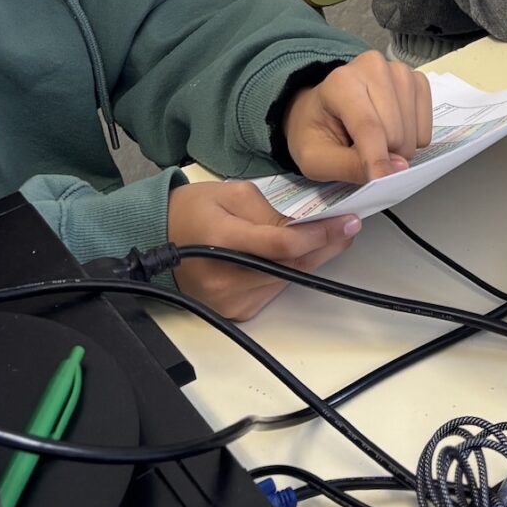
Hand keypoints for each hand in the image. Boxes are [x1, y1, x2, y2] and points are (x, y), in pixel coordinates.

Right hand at [165, 178, 359, 322]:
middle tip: (348, 229)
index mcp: (221, 240)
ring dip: (312, 260)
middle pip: (291, 267)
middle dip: (326, 247)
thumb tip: (309, 225)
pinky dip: (289, 272)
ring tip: (330, 237)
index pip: (282, 244)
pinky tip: (297, 256)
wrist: (157, 239)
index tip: (346, 222)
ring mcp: (229, 300)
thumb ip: (271, 211)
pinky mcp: (235, 311)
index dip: (320, 235)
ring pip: (286, 281)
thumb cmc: (193, 211)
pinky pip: (273, 291)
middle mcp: (225, 278)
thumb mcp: (231, 194)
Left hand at [279, 50, 433, 183]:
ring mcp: (399, 71)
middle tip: (360, 152)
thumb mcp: (315, 159)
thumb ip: (348, 166)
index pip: (368, 126)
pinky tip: (391, 133)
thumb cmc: (315, 132)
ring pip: (412, 131)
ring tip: (374, 141)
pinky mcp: (416, 81)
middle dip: (383, 154)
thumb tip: (396, 168)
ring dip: (397, 149)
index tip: (382, 184)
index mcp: (341, 82)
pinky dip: (412, 139)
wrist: (321, 109)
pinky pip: (426, 125)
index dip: (376, 160)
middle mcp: (374, 67)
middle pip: (395, 131)